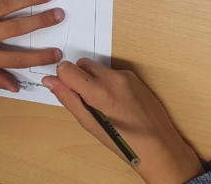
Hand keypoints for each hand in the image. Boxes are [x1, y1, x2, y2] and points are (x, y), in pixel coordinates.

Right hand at [43, 59, 204, 183]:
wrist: (160, 146)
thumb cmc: (125, 143)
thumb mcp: (91, 125)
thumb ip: (69, 99)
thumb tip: (50, 82)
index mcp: (101, 92)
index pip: (67, 69)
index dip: (63, 80)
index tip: (68, 92)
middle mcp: (114, 78)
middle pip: (82, 64)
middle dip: (78, 78)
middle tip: (86, 101)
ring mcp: (126, 76)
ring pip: (97, 68)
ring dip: (93, 80)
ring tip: (103, 104)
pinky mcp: (135, 77)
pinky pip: (112, 73)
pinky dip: (107, 83)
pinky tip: (115, 102)